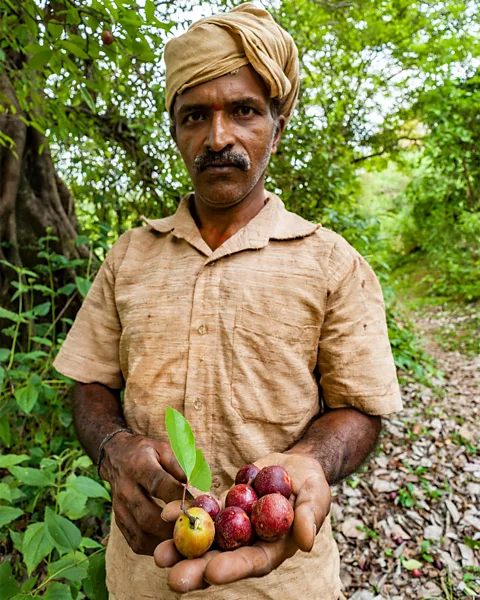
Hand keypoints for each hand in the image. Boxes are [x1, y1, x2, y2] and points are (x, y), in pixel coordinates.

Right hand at [100, 432, 186, 554]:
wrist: (116, 458)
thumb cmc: (146, 453)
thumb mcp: (163, 448)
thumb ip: (178, 464)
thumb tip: (194, 482)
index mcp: (139, 466)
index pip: (158, 484)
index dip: (176, 497)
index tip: (195, 506)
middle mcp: (126, 489)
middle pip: (147, 514)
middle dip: (170, 527)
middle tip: (191, 532)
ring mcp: (120, 508)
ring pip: (140, 533)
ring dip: (163, 541)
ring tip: (183, 543)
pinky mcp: (119, 521)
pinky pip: (135, 541)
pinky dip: (154, 548)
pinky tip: (168, 544)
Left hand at [154, 452, 330, 592]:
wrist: (296, 467)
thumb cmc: (312, 486)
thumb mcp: (316, 498)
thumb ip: (310, 517)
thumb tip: (306, 541)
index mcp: (273, 549)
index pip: (252, 562)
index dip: (233, 568)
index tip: (212, 573)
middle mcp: (249, 542)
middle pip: (222, 558)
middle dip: (197, 569)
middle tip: (172, 577)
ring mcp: (234, 525)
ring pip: (206, 539)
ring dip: (183, 546)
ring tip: (159, 554)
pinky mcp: (224, 506)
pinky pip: (203, 510)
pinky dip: (186, 512)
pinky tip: (166, 514)